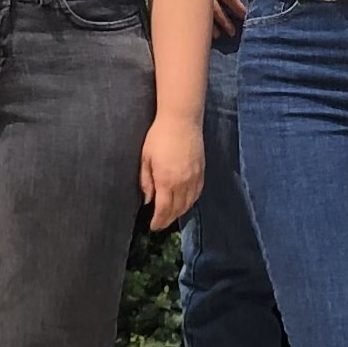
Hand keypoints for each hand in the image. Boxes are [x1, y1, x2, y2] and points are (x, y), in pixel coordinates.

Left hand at [141, 110, 206, 230]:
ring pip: (189, 204)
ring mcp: (194, 177)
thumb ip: (146, 181)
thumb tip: (147, 200)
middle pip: (177, 209)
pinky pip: (197, 193)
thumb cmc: (159, 136)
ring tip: (171, 216)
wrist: (182, 119)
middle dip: (168, 220)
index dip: (158, 221)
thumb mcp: (145, 158)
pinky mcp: (202, 171)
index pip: (163, 209)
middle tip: (160, 224)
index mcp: (166, 180)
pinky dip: (190, 202)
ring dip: (179, 213)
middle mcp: (182, 183)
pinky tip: (185, 203)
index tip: (153, 226)